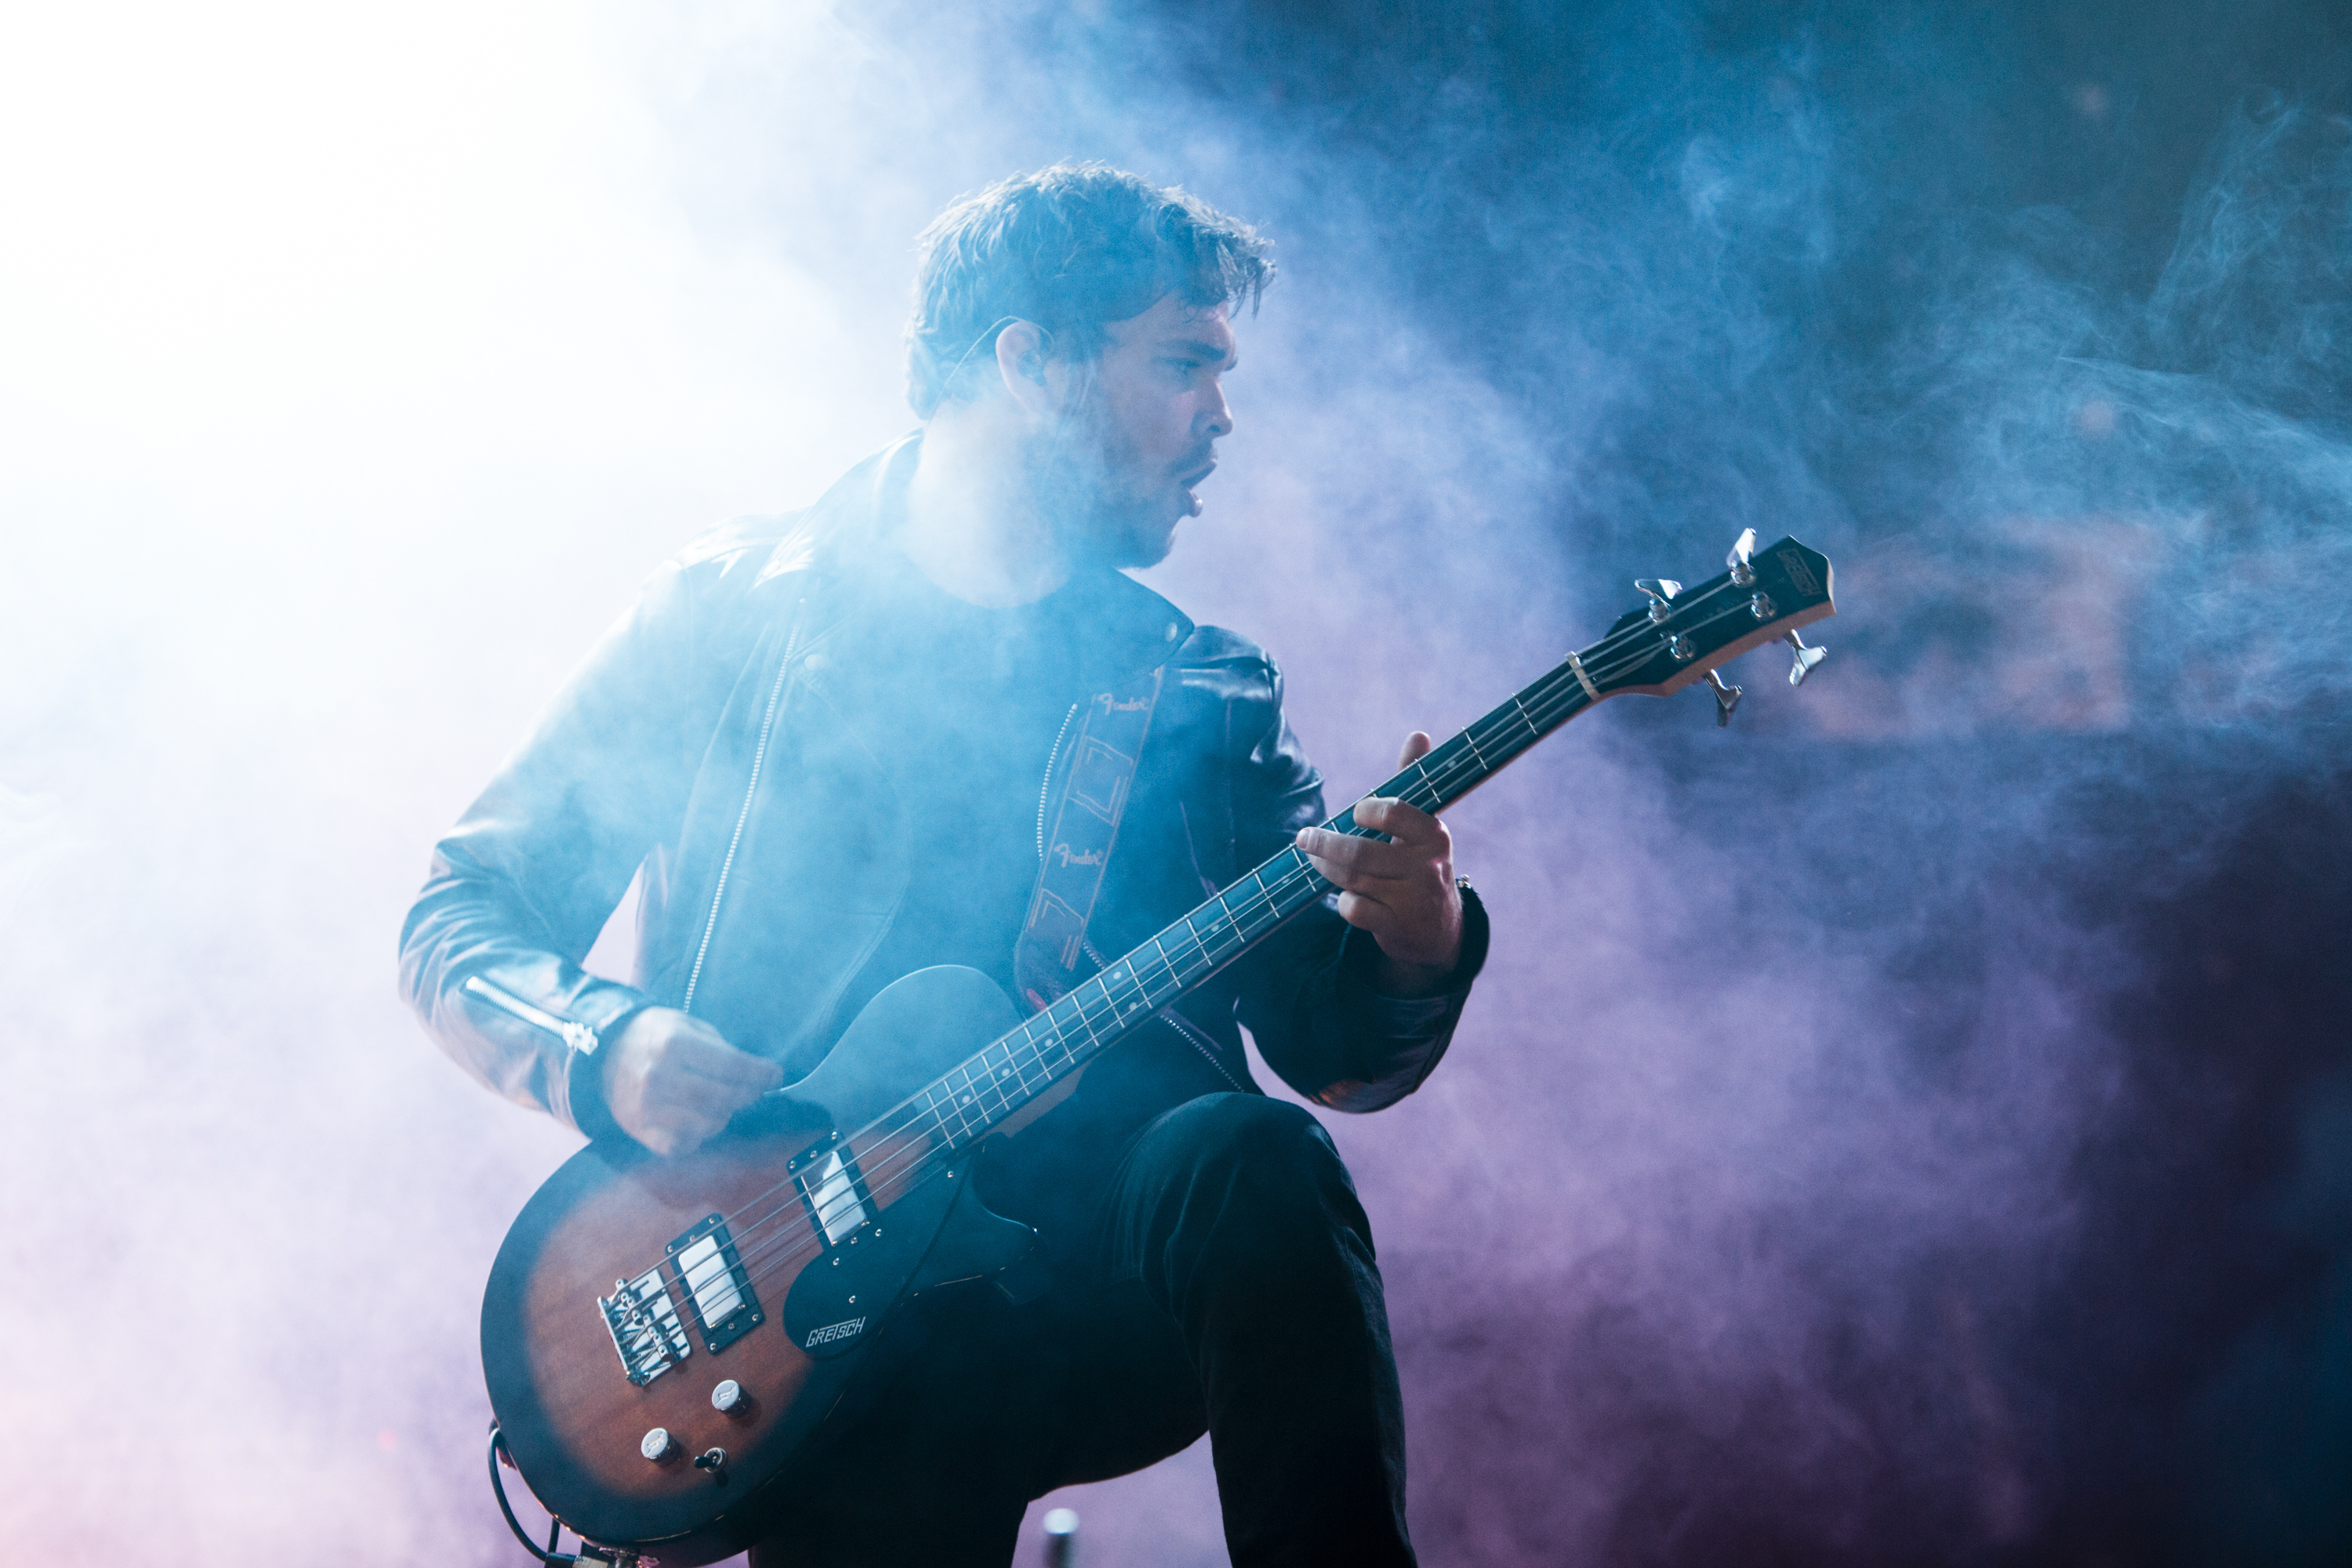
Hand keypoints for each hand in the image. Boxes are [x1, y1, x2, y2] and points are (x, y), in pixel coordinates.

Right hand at [598, 1008, 783, 1157]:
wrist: (602, 1054)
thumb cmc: (654, 1036)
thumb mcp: (685, 1024)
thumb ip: (719, 1047)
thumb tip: (757, 1073)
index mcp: (674, 1044)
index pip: (732, 1066)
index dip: (760, 1073)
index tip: (776, 1075)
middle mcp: (659, 1076)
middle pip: (723, 1098)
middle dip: (747, 1095)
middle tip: (753, 1090)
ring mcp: (647, 1107)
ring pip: (707, 1124)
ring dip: (723, 1116)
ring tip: (721, 1103)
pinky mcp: (640, 1130)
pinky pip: (681, 1146)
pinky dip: (695, 1138)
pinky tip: (696, 1121)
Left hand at [1295, 731, 1464, 997]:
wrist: (1439, 929)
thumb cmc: (1420, 863)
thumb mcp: (1422, 826)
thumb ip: (1415, 781)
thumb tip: (1418, 734)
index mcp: (1434, 835)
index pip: (1396, 812)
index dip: (1369, 810)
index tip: (1355, 812)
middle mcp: (1426, 867)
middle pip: (1361, 851)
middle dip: (1324, 843)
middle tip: (1305, 838)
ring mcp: (1412, 900)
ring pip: (1354, 878)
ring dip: (1325, 867)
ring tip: (1313, 858)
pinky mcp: (1396, 927)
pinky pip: (1355, 910)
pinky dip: (1342, 902)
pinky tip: (1343, 896)